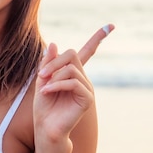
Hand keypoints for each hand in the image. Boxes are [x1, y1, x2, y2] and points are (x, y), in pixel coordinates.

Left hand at [34, 24, 113, 140]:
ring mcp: (86, 88)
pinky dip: (58, 85)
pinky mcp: (87, 98)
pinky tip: (48, 92)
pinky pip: (74, 83)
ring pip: (72, 69)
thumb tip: (53, 44)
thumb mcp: (42, 80)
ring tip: (44, 88)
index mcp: (73, 72)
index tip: (111, 25)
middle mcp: (82, 78)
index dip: (98, 38)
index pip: (88, 51)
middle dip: (54, 62)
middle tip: (41, 75)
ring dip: (54, 76)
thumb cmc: (44, 106)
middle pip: (72, 54)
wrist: (46, 127)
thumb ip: (48, 63)